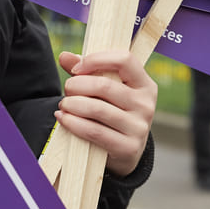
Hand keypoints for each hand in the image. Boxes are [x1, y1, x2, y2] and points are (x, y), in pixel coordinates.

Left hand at [56, 49, 156, 176]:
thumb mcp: (107, 91)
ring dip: (72, 104)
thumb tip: (65, 56)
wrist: (127, 152)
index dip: (96, 60)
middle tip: (67, 89)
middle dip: (77, 85)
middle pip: (104, 86)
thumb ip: (87, 71)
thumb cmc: (114, 111)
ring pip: (97, 109)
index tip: (76, 68)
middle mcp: (146, 104)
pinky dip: (73, 123)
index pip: (125, 60)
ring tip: (63, 105)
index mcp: (145, 84)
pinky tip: (63, 118)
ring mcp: (139, 127)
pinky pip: (94, 131)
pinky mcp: (128, 147)